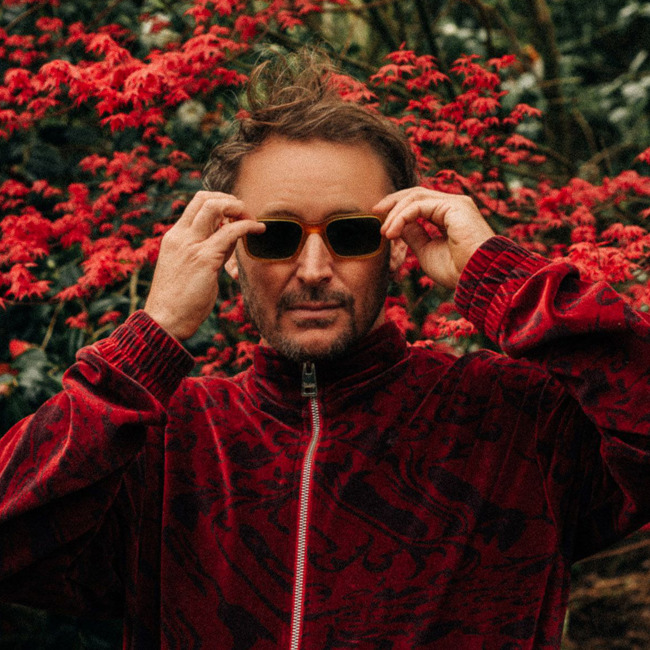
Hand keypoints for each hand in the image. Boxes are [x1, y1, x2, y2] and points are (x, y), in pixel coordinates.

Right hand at [144, 191, 264, 340]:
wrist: (164, 321)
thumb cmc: (179, 301)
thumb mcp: (191, 268)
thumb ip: (208, 249)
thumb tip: (230, 237)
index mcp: (174, 237)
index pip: (196, 204)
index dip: (220, 202)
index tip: (235, 215)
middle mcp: (180, 236)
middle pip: (205, 198)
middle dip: (230, 200)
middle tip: (246, 216)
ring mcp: (191, 245)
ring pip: (215, 207)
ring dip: (239, 208)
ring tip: (253, 222)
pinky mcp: (204, 258)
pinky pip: (230, 232)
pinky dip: (247, 226)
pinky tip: (259, 231)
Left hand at [375, 188, 494, 288]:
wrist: (478, 279)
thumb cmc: (458, 271)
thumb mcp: (427, 251)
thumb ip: (414, 236)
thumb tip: (396, 225)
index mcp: (449, 216)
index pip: (419, 203)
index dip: (398, 210)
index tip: (382, 225)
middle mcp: (453, 206)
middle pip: (415, 194)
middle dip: (392, 202)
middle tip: (375, 213)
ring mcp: (455, 203)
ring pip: (415, 197)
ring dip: (395, 212)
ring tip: (384, 231)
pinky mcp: (455, 206)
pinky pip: (419, 205)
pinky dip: (402, 217)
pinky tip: (392, 232)